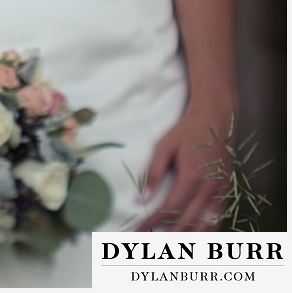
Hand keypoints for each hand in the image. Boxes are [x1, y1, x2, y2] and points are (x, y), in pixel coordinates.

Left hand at [136, 102, 235, 231]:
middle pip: (187, 222)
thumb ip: (153, 173)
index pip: (168, 209)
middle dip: (166, 234)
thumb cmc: (187, 131)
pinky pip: (218, 219)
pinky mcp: (228, 192)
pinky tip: (194, 235)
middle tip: (148, 240)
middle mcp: (209, 190)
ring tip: (169, 244)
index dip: (152, 222)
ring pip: (205, 226)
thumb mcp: (164, 146)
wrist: (217, 120)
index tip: (137, 229)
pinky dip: (206, 231)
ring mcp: (221, 192)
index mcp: (191, 178)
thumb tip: (142, 199)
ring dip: (187, 237)